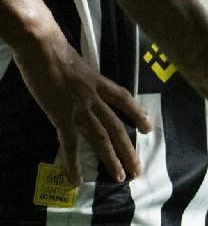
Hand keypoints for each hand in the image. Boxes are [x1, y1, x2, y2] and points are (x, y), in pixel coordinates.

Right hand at [13, 29, 151, 183]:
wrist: (41, 45)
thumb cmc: (53, 49)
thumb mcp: (75, 63)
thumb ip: (80, 77)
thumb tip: (76, 83)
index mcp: (98, 81)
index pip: (124, 99)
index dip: (137, 114)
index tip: (148, 129)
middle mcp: (94, 96)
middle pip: (117, 127)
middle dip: (128, 149)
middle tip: (138, 169)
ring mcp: (80, 107)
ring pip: (101, 138)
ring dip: (112, 159)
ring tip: (121, 177)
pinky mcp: (61, 115)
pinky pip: (70, 144)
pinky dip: (73, 164)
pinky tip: (77, 180)